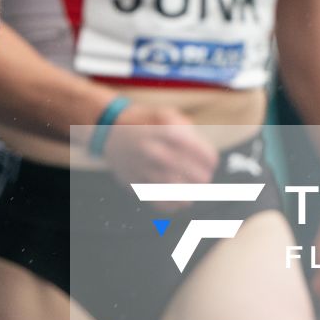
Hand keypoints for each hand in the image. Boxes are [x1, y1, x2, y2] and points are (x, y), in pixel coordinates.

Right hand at [103, 105, 219, 198]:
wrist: (107, 131)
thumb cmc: (143, 122)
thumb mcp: (164, 114)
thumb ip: (185, 128)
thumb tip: (202, 150)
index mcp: (162, 132)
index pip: (194, 148)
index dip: (207, 157)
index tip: (213, 163)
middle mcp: (152, 150)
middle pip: (185, 170)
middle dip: (201, 177)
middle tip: (205, 180)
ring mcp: (141, 167)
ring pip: (172, 187)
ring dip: (189, 194)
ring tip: (196, 194)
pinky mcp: (132, 182)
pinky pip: (154, 199)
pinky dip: (170, 205)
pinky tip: (180, 204)